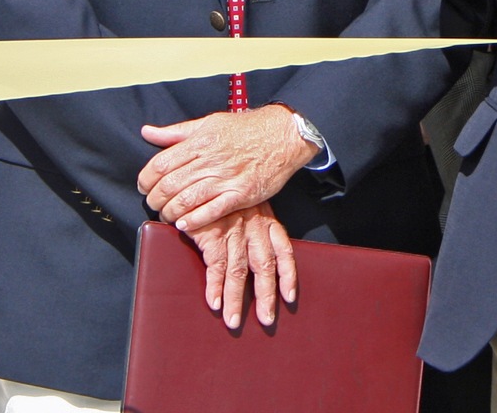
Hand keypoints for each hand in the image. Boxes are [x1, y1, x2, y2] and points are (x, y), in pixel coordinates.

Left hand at [139, 105, 316, 230]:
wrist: (283, 134)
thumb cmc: (246, 129)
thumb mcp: (209, 123)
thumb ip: (176, 132)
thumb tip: (147, 132)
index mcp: (200, 142)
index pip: (160, 164)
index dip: (146, 179)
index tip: (145, 186)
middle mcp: (210, 160)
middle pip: (169, 185)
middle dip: (155, 199)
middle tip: (155, 204)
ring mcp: (227, 178)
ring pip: (187, 200)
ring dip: (171, 212)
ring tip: (169, 215)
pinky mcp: (241, 193)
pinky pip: (212, 211)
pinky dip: (194, 220)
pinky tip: (185, 224)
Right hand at [184, 200, 295, 329]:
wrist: (206, 174)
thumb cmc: (227, 191)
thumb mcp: (249, 204)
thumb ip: (254, 225)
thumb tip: (257, 253)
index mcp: (266, 221)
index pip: (284, 251)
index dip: (288, 275)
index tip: (290, 296)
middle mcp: (254, 228)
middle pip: (265, 268)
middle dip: (266, 296)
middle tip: (266, 320)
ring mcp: (234, 232)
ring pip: (239, 272)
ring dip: (236, 300)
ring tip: (233, 321)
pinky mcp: (213, 234)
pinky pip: (216, 266)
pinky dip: (215, 287)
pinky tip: (214, 303)